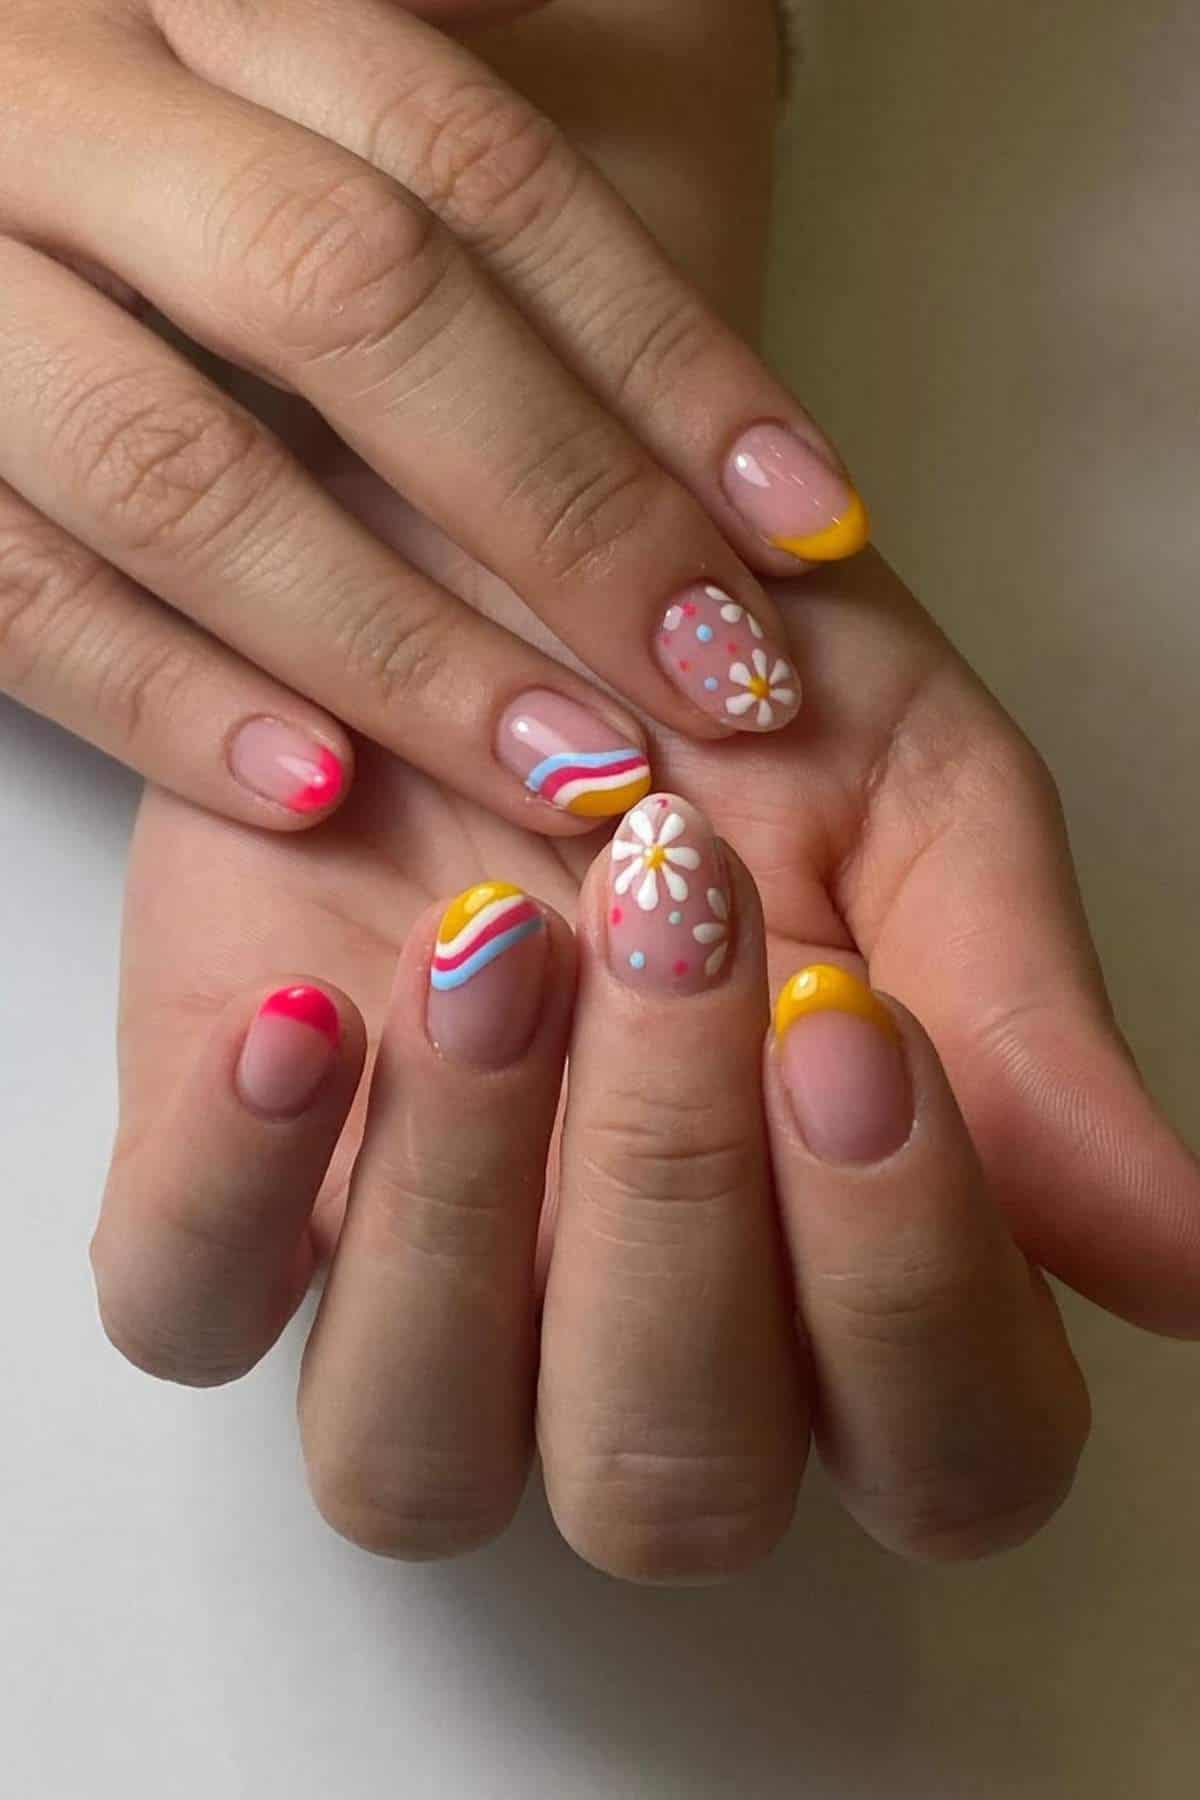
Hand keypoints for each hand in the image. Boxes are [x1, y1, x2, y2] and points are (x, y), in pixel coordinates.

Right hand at [0, 0, 862, 830]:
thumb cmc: (167, 143)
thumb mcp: (306, 60)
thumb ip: (451, 107)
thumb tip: (626, 168)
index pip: (479, 169)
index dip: (664, 356)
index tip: (807, 528)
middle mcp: (63, 96)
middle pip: (353, 301)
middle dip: (564, 513)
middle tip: (720, 682)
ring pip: (177, 471)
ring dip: (394, 646)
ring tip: (567, 772)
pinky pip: (15, 593)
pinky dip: (164, 702)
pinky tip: (317, 792)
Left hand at [92, 534, 1199, 1577]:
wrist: (494, 528)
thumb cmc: (725, 670)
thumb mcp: (915, 804)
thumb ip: (1028, 1031)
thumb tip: (1184, 1264)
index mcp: (846, 1264)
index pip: (945, 1449)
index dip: (910, 1285)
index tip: (850, 1011)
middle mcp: (633, 1324)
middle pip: (672, 1481)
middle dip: (679, 1206)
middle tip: (681, 917)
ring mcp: (413, 1276)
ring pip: (415, 1454)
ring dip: (463, 1213)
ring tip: (497, 941)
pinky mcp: (230, 1181)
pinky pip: (186, 1307)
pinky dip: (233, 1190)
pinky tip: (304, 1011)